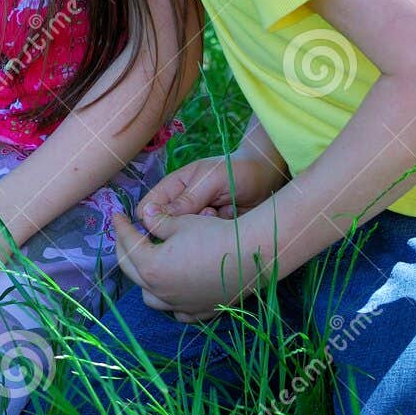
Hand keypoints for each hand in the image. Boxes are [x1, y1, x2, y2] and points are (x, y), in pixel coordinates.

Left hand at [114, 206, 274, 322]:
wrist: (251, 256)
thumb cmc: (214, 234)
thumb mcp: (181, 223)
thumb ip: (158, 222)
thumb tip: (145, 215)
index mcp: (152, 267)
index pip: (128, 244)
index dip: (121, 227)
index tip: (117, 215)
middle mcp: (162, 291)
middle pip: (132, 272)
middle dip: (125, 251)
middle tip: (126, 235)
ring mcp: (180, 305)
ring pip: (150, 299)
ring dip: (144, 281)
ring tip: (148, 264)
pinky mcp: (200, 312)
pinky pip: (177, 312)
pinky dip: (170, 301)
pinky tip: (174, 290)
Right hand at [137, 151, 281, 232]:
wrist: (268, 179)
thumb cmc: (236, 171)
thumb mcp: (210, 179)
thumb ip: (186, 198)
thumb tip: (152, 215)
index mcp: (173, 188)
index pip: (147, 209)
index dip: (151, 221)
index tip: (169, 224)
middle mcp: (182, 207)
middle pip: (166, 228)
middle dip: (185, 225)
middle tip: (208, 211)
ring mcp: (197, 222)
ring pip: (188, 238)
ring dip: (204, 229)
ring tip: (222, 212)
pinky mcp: (213, 234)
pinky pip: (207, 243)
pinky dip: (219, 235)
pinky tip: (232, 221)